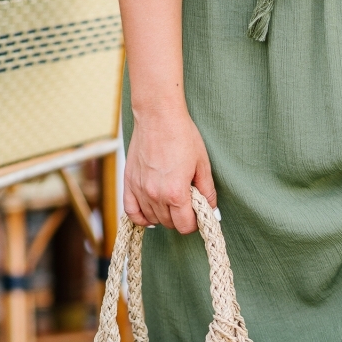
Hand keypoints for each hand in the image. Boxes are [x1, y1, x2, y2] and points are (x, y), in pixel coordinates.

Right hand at [123, 106, 216, 232]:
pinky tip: (151, 214)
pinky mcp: (129, 182)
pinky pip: (131, 212)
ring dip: (164, 216)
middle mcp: (156, 195)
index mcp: (176, 193)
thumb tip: (212, 209)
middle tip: (187, 205)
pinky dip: (141, 217)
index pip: (185, 226)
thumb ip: (207, 191)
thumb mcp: (202, 165)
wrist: (158, 115)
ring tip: (171, 202)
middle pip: (169, 224)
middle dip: (180, 218)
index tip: (197, 215)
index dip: (194, 223)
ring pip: (152, 219)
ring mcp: (140, 189)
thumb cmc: (182, 136)